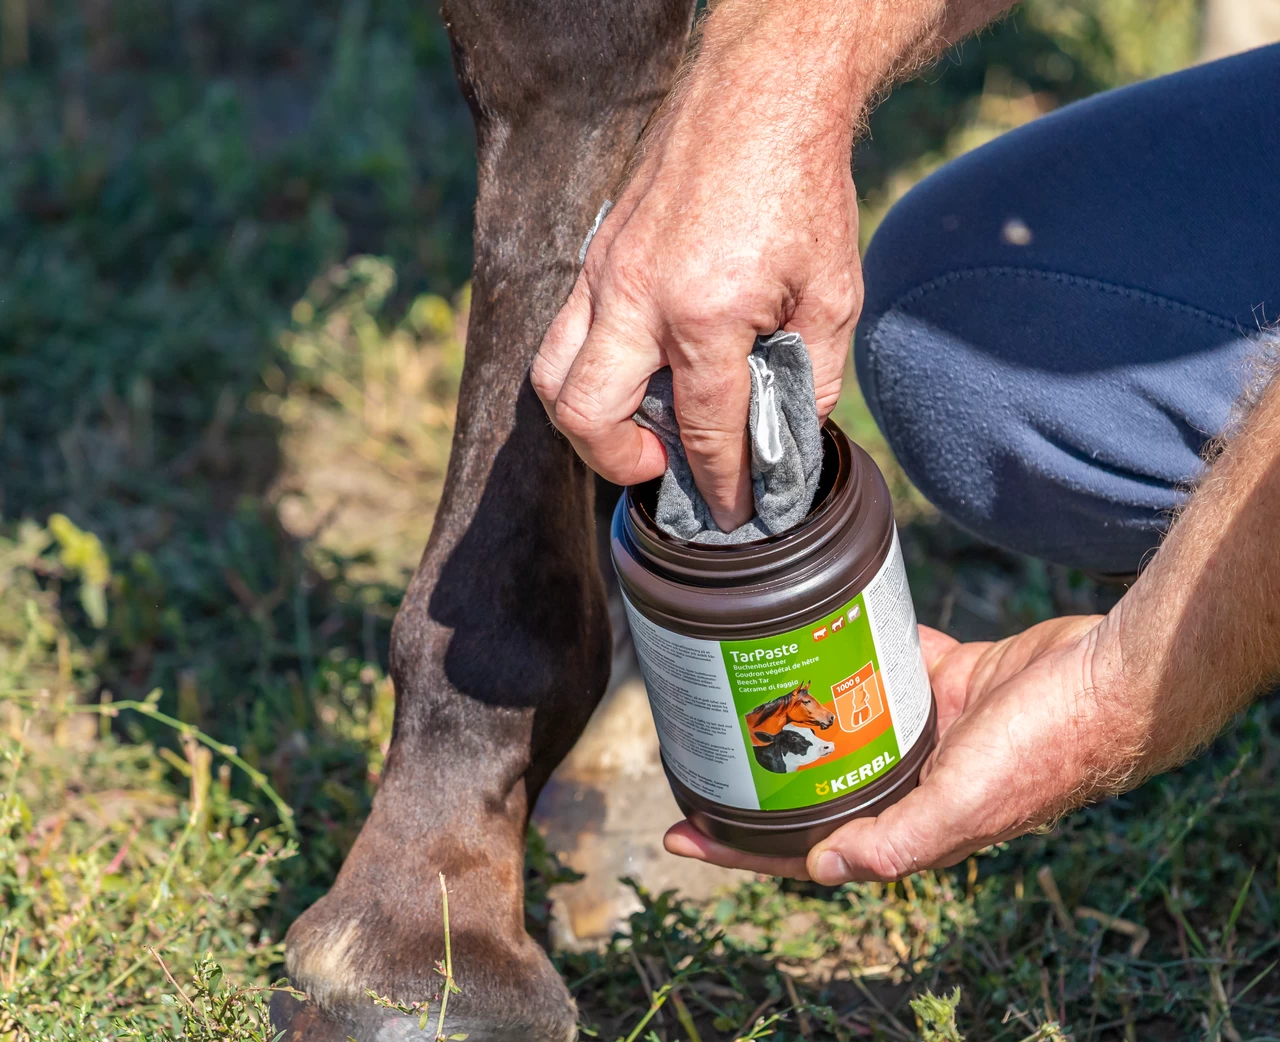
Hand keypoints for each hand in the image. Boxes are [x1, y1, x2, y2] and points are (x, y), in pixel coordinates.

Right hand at [530, 11, 862, 529]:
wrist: (761, 92)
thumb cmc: (801, 187)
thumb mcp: (833, 293)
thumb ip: (812, 375)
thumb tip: (791, 434)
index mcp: (704, 314)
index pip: (702, 431)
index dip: (720, 484)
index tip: (731, 510)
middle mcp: (636, 300)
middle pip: (586, 415)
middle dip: (619, 463)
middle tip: (661, 466)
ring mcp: (603, 275)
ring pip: (551, 377)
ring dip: (586, 422)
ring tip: (638, 427)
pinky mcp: (594, 256)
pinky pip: (564, 334)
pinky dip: (588, 371)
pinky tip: (637, 370)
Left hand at [665, 615, 1140, 881]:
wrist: (1113, 679)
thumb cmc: (1049, 750)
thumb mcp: (967, 804)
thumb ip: (900, 840)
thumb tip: (821, 868)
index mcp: (908, 827)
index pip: (806, 849)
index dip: (742, 849)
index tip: (680, 833)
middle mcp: (909, 785)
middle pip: (811, 790)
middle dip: (750, 782)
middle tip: (688, 757)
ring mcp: (925, 733)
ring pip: (840, 727)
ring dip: (793, 716)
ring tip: (732, 693)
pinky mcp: (943, 681)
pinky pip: (880, 668)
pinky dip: (847, 654)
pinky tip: (805, 634)